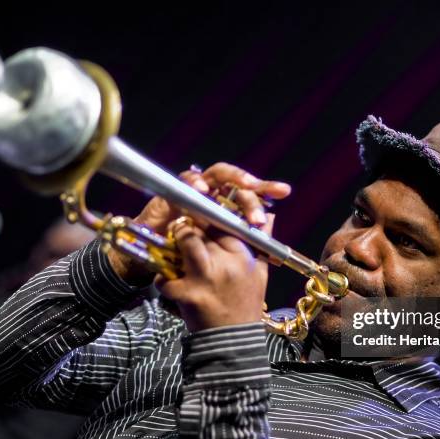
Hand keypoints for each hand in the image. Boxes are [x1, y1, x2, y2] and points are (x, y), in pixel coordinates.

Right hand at [107, 162, 290, 284]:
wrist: (154, 261)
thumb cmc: (190, 255)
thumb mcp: (221, 248)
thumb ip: (244, 235)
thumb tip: (273, 222)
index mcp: (226, 205)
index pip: (249, 192)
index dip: (266, 188)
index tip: (284, 191)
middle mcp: (212, 194)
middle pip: (235, 182)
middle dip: (251, 190)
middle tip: (260, 206)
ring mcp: (193, 190)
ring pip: (215, 176)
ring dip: (230, 180)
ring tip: (245, 186)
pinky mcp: (172, 192)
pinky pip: (184, 182)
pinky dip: (193, 184)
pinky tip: (202, 190)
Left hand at [155, 212, 275, 331]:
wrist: (235, 340)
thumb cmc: (247, 304)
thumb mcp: (260, 273)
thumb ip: (262, 242)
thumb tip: (269, 215)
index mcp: (243, 257)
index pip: (224, 225)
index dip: (209, 219)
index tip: (200, 219)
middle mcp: (226, 264)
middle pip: (202, 231)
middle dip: (189, 227)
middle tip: (181, 228)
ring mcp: (206, 278)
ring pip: (186, 243)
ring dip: (175, 240)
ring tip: (172, 245)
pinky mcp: (188, 294)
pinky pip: (167, 278)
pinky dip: (162, 279)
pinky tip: (166, 280)